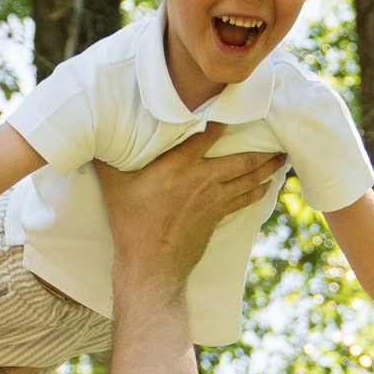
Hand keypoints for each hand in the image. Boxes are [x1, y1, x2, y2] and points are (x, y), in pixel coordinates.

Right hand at [95, 135, 283, 296]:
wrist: (151, 267)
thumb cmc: (130, 226)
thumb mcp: (114, 188)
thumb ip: (107, 160)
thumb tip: (91, 136)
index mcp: (178, 167)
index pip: (208, 135)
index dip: (224, 120)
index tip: (237, 106)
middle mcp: (202, 180)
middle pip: (242, 159)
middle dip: (263, 148)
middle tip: (279, 135)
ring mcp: (214, 200)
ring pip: (250, 179)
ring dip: (268, 168)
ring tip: (282, 157)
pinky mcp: (218, 217)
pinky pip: (245, 199)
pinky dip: (259, 190)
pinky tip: (268, 184)